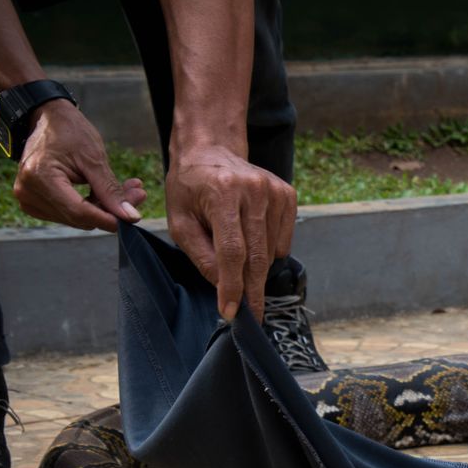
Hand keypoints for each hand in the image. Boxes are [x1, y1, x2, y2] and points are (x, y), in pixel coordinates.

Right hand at [13, 100, 146, 232]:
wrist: (46, 119)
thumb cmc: (68, 131)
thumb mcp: (94, 157)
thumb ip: (110, 190)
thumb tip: (130, 217)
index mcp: (40, 177)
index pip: (78, 211)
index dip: (107, 219)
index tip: (131, 218)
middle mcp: (28, 192)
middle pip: (78, 217)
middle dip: (109, 210)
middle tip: (136, 194)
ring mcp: (28, 199)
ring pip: (76, 219)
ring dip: (101, 209)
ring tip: (124, 189)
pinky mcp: (34, 203)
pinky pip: (68, 214)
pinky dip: (88, 207)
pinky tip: (101, 193)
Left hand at [165, 145, 295, 320]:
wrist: (211, 150)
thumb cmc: (189, 189)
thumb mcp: (180, 222)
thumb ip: (201, 256)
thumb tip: (224, 288)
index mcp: (222, 193)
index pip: (232, 251)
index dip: (232, 286)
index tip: (230, 312)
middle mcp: (253, 190)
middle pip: (257, 256)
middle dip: (252, 291)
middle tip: (249, 316)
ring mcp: (274, 191)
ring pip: (271, 252)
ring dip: (255, 268)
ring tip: (237, 256)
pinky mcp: (287, 194)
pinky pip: (283, 241)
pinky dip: (268, 252)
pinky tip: (251, 238)